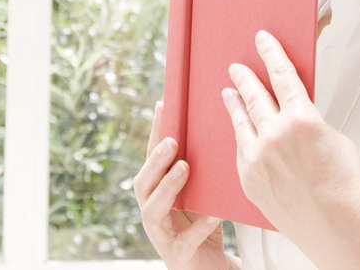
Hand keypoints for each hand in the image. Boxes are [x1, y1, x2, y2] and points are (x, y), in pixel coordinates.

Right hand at [133, 101, 236, 269]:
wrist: (212, 268)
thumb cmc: (205, 225)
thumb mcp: (202, 193)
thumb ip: (201, 170)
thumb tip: (216, 126)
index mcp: (156, 192)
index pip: (151, 158)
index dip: (153, 133)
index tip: (161, 106)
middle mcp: (152, 211)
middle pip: (143, 182)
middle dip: (155, 161)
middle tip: (172, 142)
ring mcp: (161, 235)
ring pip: (153, 210)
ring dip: (167, 187)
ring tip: (184, 168)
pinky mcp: (177, 256)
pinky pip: (185, 240)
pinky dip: (198, 226)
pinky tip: (212, 214)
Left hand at [221, 30, 359, 263]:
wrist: (337, 230)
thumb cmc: (345, 186)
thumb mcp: (334, 139)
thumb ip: (308, 121)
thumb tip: (292, 113)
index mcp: (302, 118)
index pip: (281, 74)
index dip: (271, 53)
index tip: (261, 39)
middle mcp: (275, 134)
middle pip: (254, 94)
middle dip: (245, 77)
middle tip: (236, 66)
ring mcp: (258, 158)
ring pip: (240, 121)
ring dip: (234, 103)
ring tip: (228, 92)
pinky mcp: (248, 179)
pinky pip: (241, 151)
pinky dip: (241, 138)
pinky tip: (239, 132)